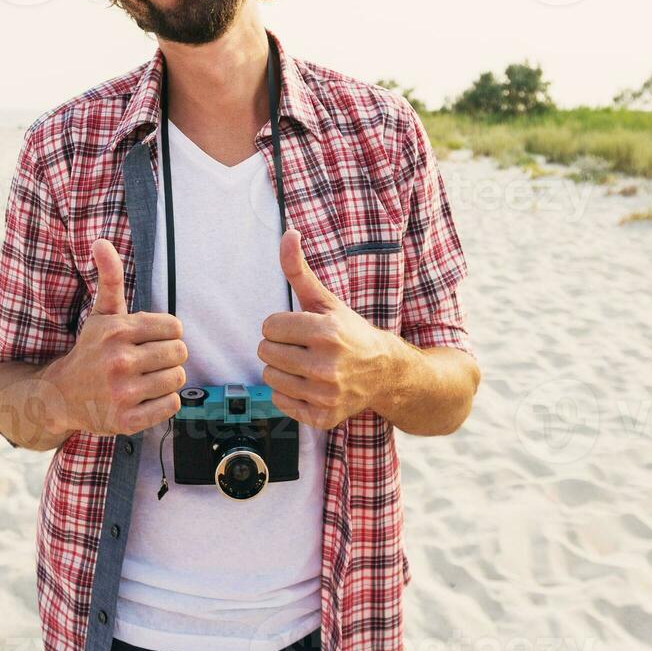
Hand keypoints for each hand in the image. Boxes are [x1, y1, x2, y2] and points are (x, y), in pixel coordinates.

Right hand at [46, 238, 186, 436]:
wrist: (60, 396)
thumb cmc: (90, 351)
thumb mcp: (100, 313)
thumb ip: (109, 278)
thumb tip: (101, 241)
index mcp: (117, 331)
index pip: (174, 326)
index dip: (166, 333)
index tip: (149, 339)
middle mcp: (120, 361)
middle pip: (180, 353)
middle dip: (169, 356)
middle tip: (149, 361)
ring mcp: (123, 393)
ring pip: (177, 379)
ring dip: (167, 379)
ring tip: (146, 378)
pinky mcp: (127, 420)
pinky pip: (172, 406)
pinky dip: (164, 402)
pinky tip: (144, 397)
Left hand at [257, 229, 399, 429]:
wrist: (386, 373)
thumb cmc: (350, 333)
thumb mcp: (326, 300)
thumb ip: (299, 269)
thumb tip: (289, 233)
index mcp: (327, 332)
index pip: (269, 326)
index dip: (281, 325)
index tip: (300, 329)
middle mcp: (326, 365)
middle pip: (266, 352)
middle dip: (279, 346)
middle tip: (301, 347)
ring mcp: (325, 394)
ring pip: (269, 377)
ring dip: (281, 369)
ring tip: (304, 365)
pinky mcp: (322, 416)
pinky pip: (280, 401)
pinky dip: (289, 393)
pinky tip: (309, 384)